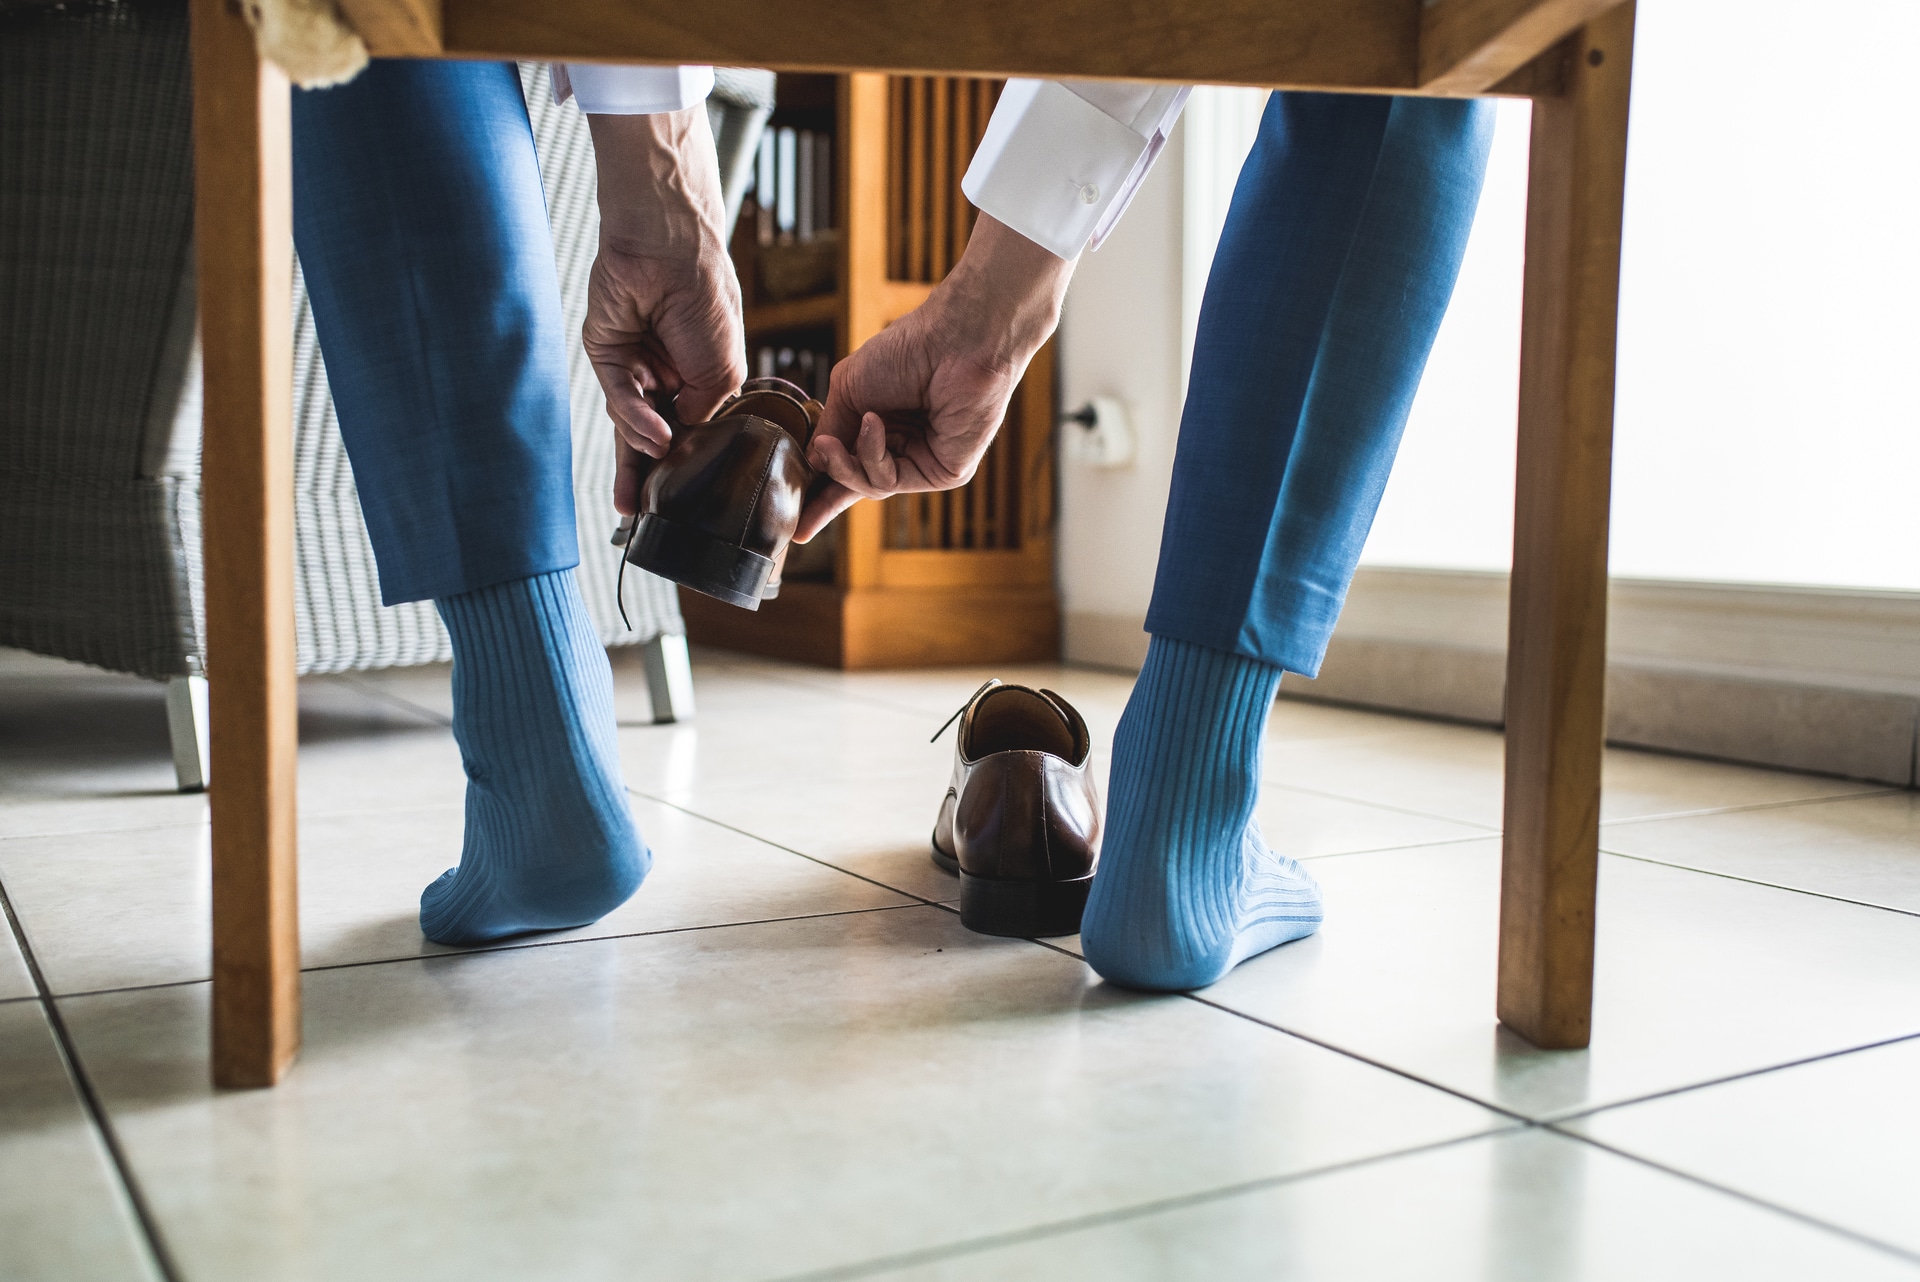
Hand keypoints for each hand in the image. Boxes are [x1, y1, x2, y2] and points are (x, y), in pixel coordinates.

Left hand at [583, 108, 746, 515]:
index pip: (688, 432)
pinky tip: (652, 435)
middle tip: (637, 520)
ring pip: (631, 422)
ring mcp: (634, 365)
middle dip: (645, 479)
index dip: (684, 466)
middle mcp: (664, 377)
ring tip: (639, 494)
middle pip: (653, 436)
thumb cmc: (708, 296)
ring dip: (637, 457)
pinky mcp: (605, 352)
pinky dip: (634, 417)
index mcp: (698, 381)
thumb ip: (703, 415)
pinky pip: (619, 394)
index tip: (684, 505)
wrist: (672, 243)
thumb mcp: (723, 372)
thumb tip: (676, 448)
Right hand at [797, 215, 1075, 542]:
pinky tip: (873, 424)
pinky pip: (892, 480)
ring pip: (868, 486)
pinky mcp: (943, 472)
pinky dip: (873, 455)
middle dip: (825, 488)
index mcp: (878, 426)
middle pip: (854, 486)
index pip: (845, 467)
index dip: (818, 494)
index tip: (794, 526)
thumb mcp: (849, 389)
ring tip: (838, 438)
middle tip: (816, 460)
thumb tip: (812, 463)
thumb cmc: (906, 352)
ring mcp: (922, 461)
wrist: (952, 341)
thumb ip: (829, 428)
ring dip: (846, 464)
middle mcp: (901, 446)